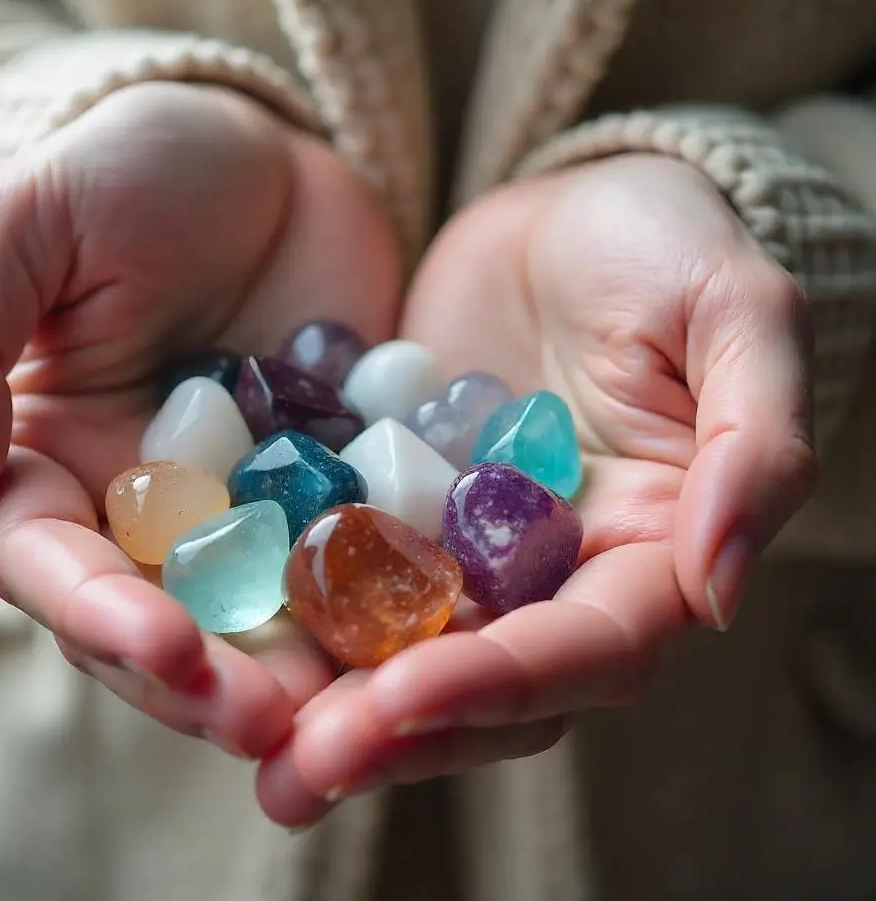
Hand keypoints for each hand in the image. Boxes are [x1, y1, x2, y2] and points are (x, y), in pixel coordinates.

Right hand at [0, 82, 399, 758]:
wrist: (269, 149)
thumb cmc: (133, 166)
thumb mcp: (28, 223)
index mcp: (55, 458)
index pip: (53, 565)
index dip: (98, 616)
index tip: (164, 646)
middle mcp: (148, 505)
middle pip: (161, 621)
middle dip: (207, 681)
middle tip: (273, 726)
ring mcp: (251, 505)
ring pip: (261, 614)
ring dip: (300, 672)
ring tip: (356, 717)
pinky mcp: (337, 487)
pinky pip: (357, 556)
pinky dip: (383, 600)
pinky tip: (430, 635)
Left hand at [257, 154, 816, 824]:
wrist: (563, 210)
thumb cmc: (665, 243)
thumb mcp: (735, 313)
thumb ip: (754, 446)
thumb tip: (716, 590)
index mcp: (650, 546)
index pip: (588, 649)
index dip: (501, 683)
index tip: (401, 700)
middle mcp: (555, 571)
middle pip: (489, 683)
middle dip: (402, 729)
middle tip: (302, 767)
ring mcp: (468, 547)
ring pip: (408, 651)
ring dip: (336, 704)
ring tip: (253, 748)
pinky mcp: (398, 507)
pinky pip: (347, 573)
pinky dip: (297, 613)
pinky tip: (224, 637)